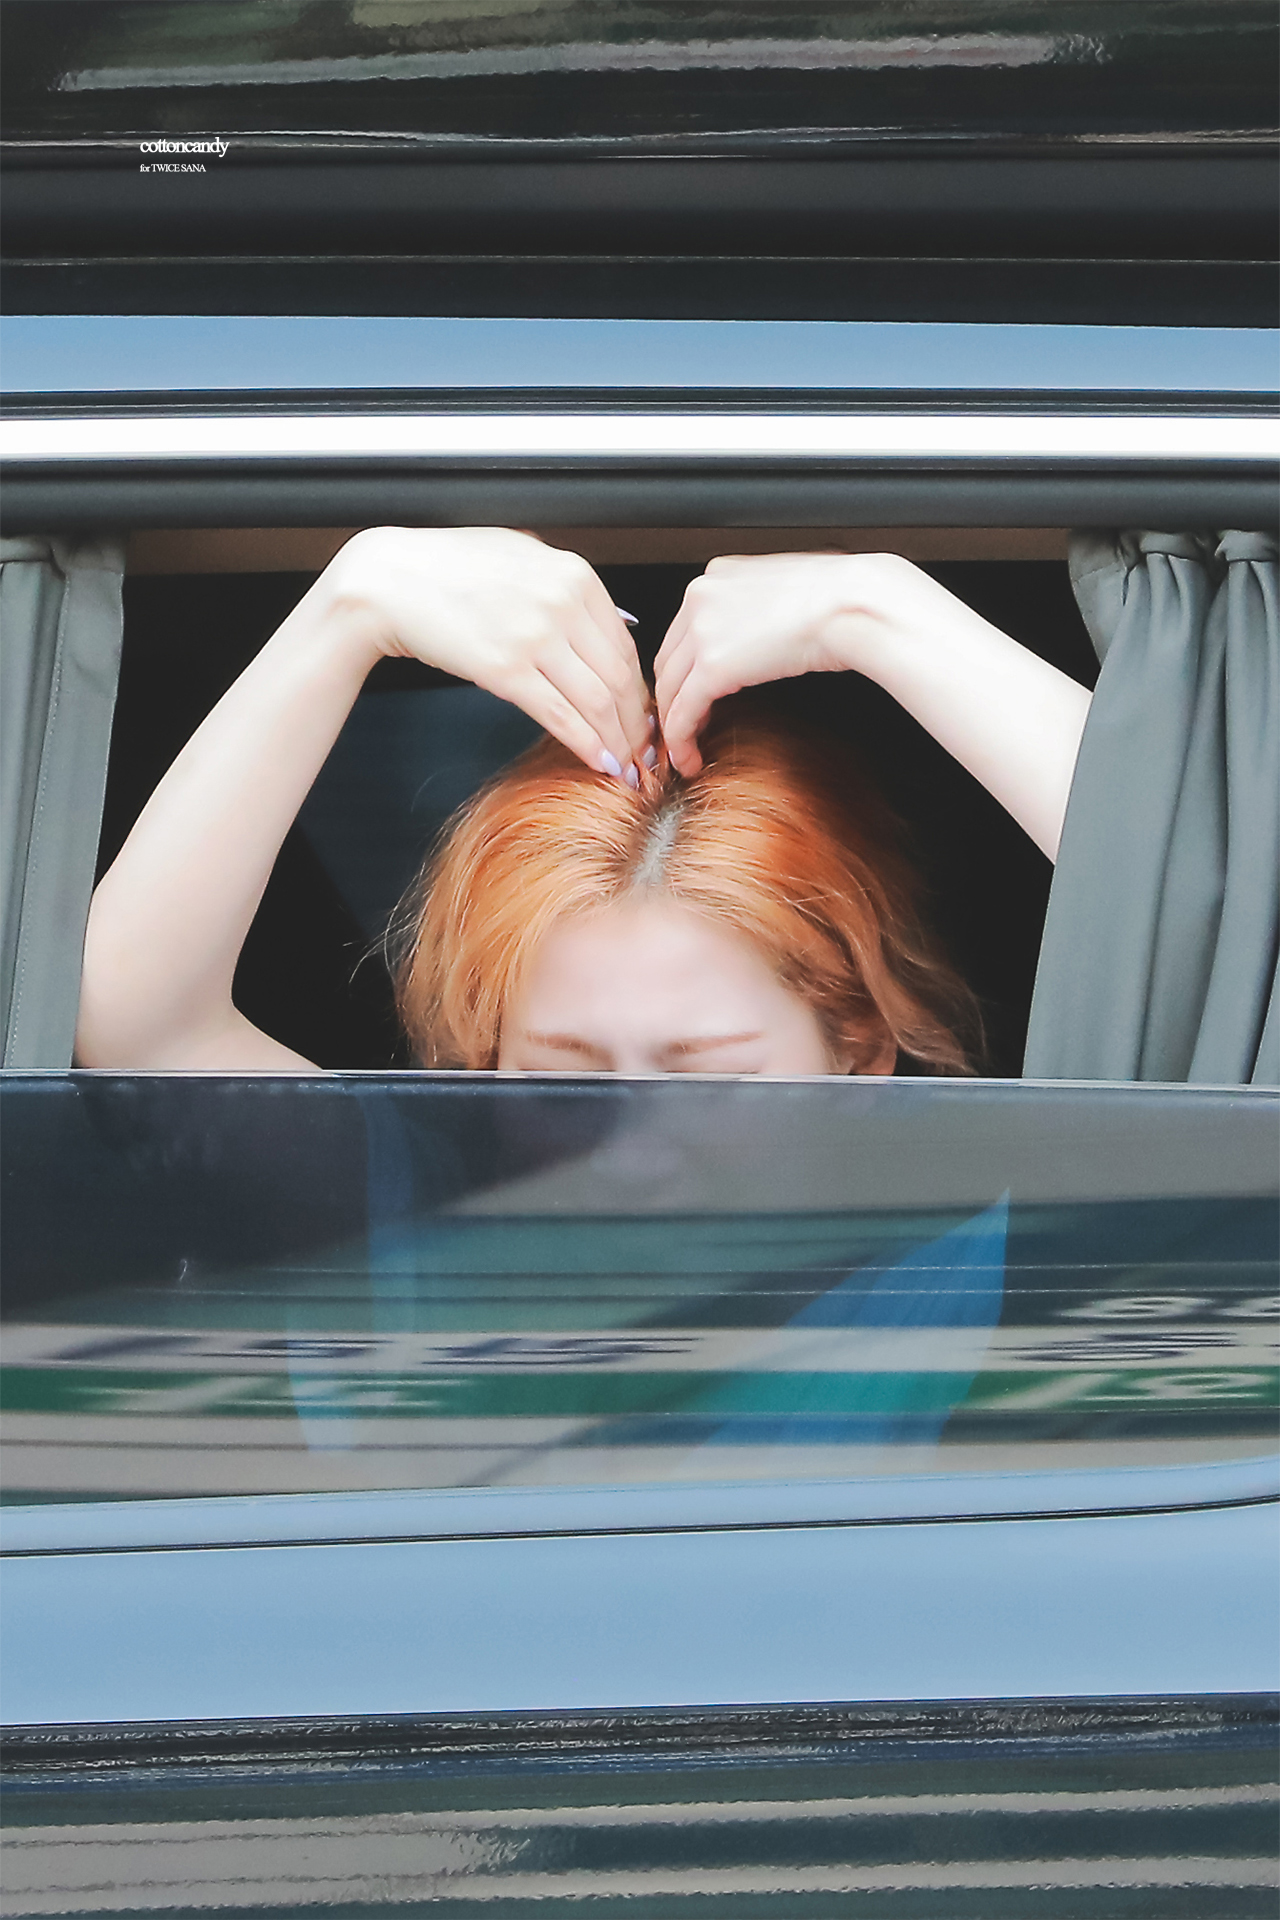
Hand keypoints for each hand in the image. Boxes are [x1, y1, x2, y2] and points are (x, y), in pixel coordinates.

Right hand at [324, 526, 651, 779]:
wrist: (389, 581)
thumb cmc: (448, 567)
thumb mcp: (523, 555)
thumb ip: (569, 586)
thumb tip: (619, 619)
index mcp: (575, 576)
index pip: (626, 645)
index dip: (641, 691)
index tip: (644, 717)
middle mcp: (563, 603)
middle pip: (621, 678)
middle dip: (637, 724)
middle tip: (645, 753)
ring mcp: (536, 637)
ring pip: (599, 702)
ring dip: (618, 742)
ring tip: (626, 767)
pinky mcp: (506, 669)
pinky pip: (561, 716)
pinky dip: (587, 745)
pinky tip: (599, 763)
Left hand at [655, 550, 962, 775]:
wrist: (856, 603)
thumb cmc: (841, 596)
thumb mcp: (786, 588)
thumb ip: (759, 607)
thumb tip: (763, 626)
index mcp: (718, 576)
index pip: (683, 630)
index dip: (682, 668)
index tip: (685, 691)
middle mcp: (700, 598)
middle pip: (668, 661)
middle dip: (670, 699)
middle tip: (678, 726)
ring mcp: (701, 631)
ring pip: (669, 690)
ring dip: (672, 726)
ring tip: (683, 752)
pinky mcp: (712, 667)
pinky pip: (682, 713)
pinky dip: (681, 741)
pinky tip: (690, 758)